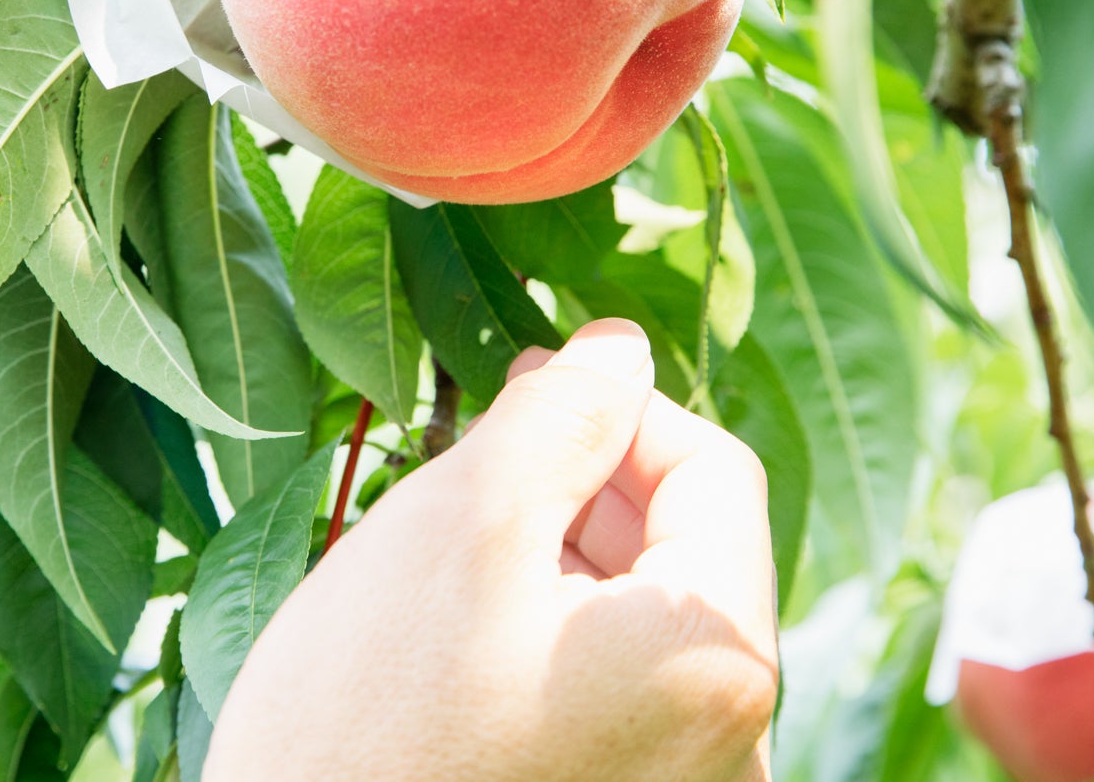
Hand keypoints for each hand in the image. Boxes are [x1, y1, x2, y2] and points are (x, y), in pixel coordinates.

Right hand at [206, 319, 777, 781]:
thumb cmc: (366, 724)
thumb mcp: (460, 525)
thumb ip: (561, 417)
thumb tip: (621, 350)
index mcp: (715, 662)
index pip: (713, 472)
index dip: (621, 408)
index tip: (530, 383)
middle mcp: (727, 746)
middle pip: (682, 550)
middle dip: (586, 482)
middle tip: (479, 455)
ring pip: (639, 619)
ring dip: (562, 555)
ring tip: (458, 551)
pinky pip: (612, 689)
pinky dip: (551, 632)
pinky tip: (464, 632)